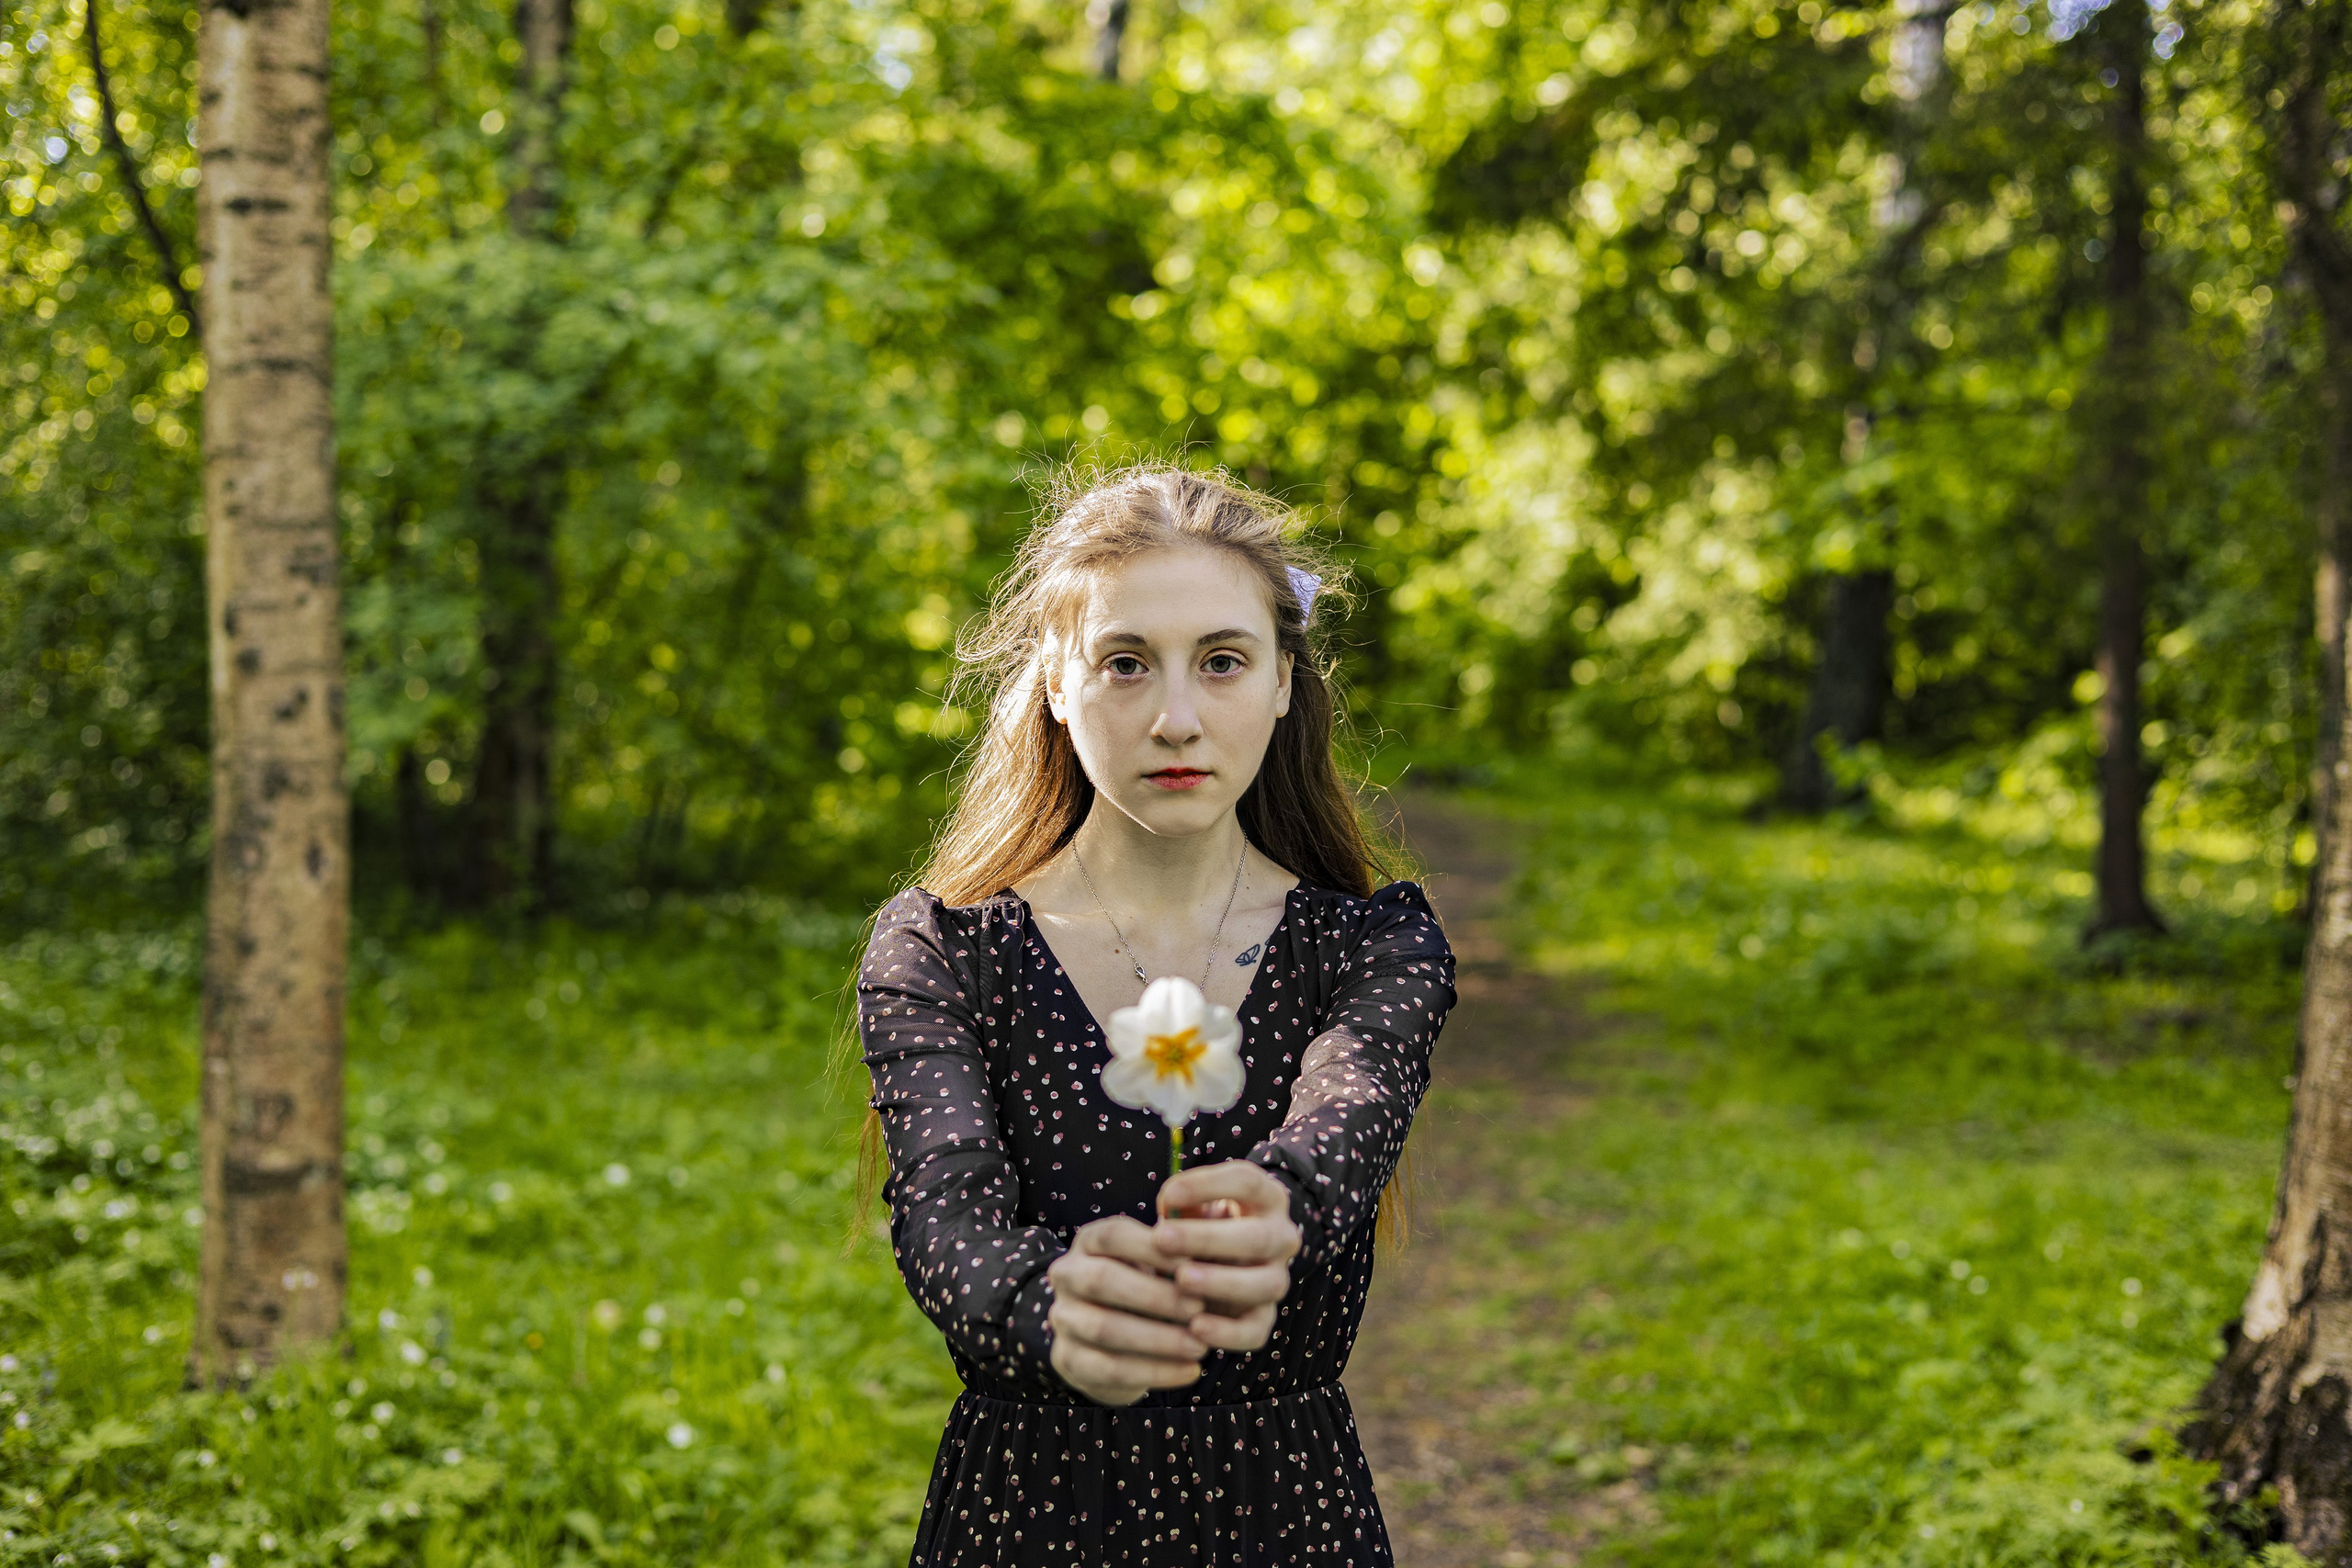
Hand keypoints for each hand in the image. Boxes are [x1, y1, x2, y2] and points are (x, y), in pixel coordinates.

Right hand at [1046, 1215, 1210, 1405]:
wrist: (1117, 1341)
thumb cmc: (1154, 1286)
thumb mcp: (1167, 1262)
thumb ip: (1188, 1241)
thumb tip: (1224, 1210)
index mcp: (1089, 1241)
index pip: (1113, 1235)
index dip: (1153, 1248)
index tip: (1194, 1263)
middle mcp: (1067, 1274)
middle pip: (1102, 1279)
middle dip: (1155, 1296)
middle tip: (1199, 1309)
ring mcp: (1063, 1318)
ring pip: (1104, 1328)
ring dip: (1158, 1339)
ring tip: (1200, 1346)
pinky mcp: (1067, 1359)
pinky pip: (1107, 1368)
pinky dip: (1154, 1372)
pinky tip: (1190, 1371)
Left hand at [1151, 1160, 1299, 1354]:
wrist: (1209, 1270)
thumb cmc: (1195, 1230)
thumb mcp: (1189, 1210)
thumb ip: (1180, 1205)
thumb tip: (1168, 1206)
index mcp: (1265, 1199)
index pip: (1248, 1181)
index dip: (1208, 1185)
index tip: (1166, 1195)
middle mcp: (1281, 1237)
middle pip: (1258, 1237)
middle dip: (1209, 1238)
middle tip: (1162, 1239)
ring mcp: (1277, 1278)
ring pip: (1265, 1285)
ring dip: (1222, 1283)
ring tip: (1180, 1280)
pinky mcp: (1265, 1317)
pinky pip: (1256, 1330)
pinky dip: (1227, 1333)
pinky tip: (1194, 1327)